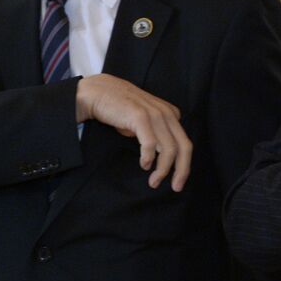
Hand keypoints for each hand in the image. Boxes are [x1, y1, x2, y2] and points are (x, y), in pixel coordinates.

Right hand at [76, 73, 192, 190]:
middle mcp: (167, 114)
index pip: (184, 143)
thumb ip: (155, 134)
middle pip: (184, 146)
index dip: (184, 164)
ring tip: (154, 182)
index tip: (177, 180)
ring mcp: (155, 114)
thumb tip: (160, 157)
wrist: (96, 92)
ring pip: (169, 148)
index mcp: (171, 114)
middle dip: (182, 170)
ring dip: (163, 169)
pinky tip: (144, 165)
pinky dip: (149, 157)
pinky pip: (150, 142)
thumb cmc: (119, 110)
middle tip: (176, 187)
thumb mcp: (143, 122)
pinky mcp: (139, 116)